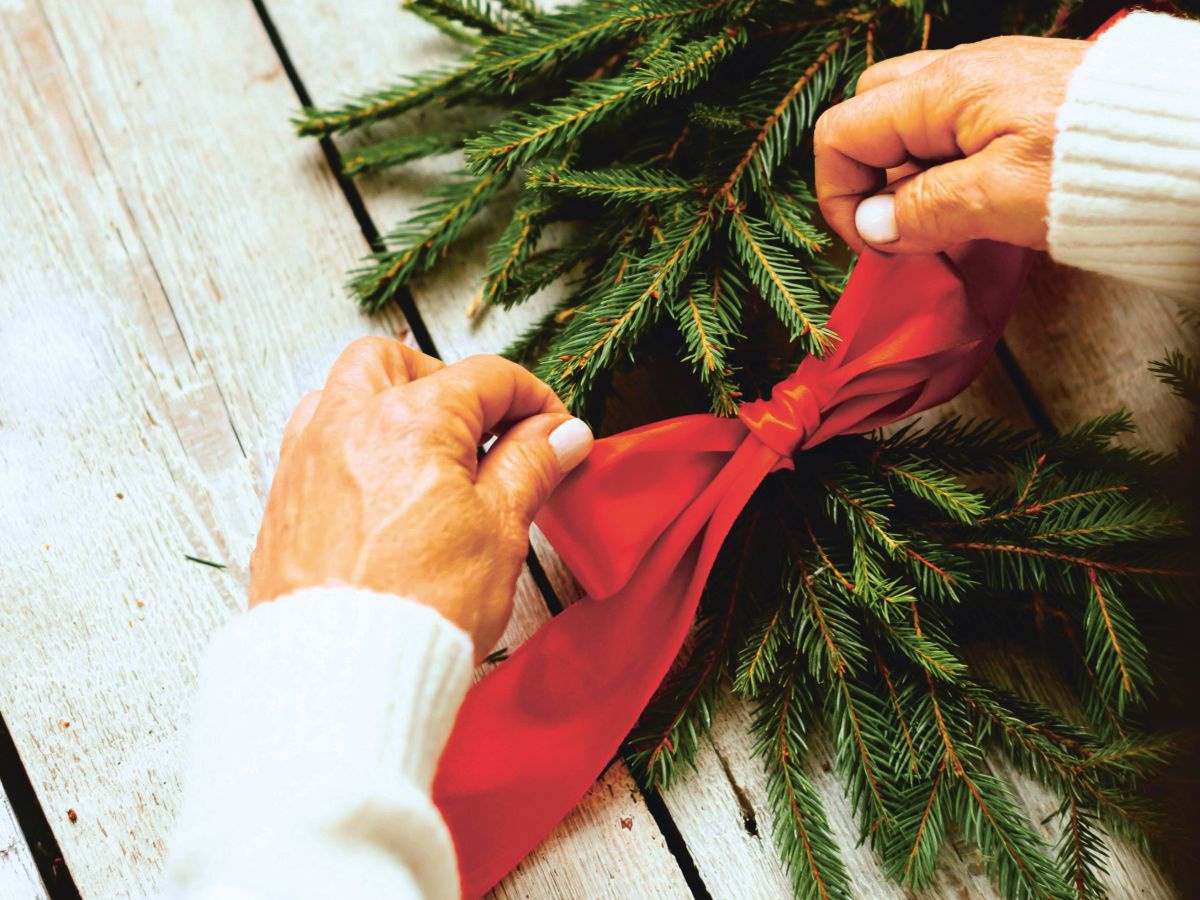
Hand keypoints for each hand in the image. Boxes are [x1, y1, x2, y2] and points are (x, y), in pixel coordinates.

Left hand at [248, 337, 592, 659]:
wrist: (341, 675)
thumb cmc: (423, 605)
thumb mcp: (500, 529)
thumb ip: (529, 467)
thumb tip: (561, 435)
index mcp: (411, 419)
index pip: (486, 378)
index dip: (533, 401)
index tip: (554, 434)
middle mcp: (347, 423)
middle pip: (394, 360)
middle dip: (443, 379)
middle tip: (480, 428)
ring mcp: (305, 460)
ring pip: (341, 392)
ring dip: (386, 404)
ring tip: (426, 456)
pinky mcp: (282, 502)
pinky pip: (313, 443)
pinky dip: (352, 446)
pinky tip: (381, 490)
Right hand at [814, 36, 1089, 253]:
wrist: (1185, 141)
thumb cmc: (1092, 167)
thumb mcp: (996, 197)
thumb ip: (923, 210)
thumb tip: (873, 227)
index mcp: (940, 91)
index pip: (842, 134)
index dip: (840, 195)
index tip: (875, 242)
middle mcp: (958, 73)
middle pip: (868, 111)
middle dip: (866, 172)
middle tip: (898, 224)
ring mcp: (989, 81)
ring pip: (909, 116)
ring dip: (905, 170)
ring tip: (937, 218)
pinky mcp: (1019, 97)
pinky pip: (952, 123)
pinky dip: (942, 163)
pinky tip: (972, 197)